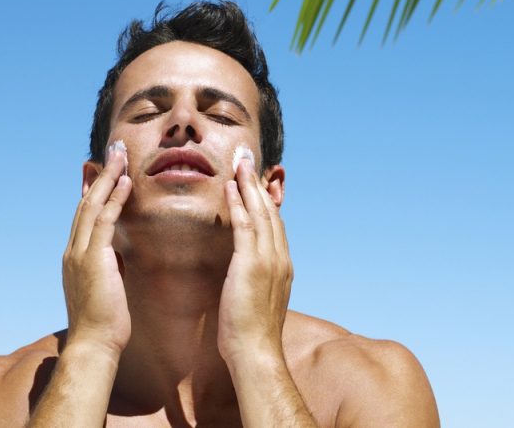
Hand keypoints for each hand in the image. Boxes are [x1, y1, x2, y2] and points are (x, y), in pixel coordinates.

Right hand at [62, 148, 131, 355]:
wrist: (95, 344)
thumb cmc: (106, 320)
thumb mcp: (106, 285)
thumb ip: (108, 266)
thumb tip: (117, 256)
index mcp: (75, 256)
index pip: (83, 215)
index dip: (91, 188)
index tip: (99, 168)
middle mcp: (73, 250)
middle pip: (85, 202)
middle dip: (100, 174)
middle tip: (112, 150)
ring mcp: (80, 253)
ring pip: (92, 205)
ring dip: (108, 177)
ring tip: (121, 155)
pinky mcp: (93, 258)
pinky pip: (105, 220)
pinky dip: (114, 198)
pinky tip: (125, 181)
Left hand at [218, 158, 292, 363]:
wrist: (256, 353)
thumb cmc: (252, 334)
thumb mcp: (259, 301)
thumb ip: (258, 281)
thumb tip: (249, 275)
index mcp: (283, 265)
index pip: (275, 224)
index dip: (266, 200)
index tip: (255, 181)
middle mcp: (280, 257)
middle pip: (270, 211)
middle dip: (258, 184)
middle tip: (247, 160)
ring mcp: (268, 259)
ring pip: (261, 212)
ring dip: (249, 185)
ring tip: (239, 164)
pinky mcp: (252, 264)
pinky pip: (245, 226)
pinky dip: (239, 203)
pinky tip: (230, 187)